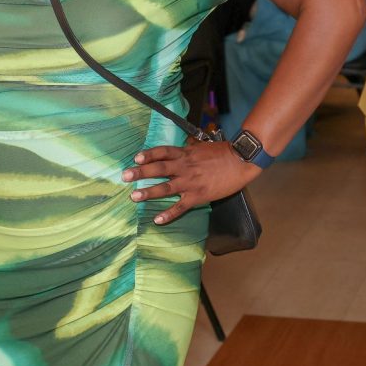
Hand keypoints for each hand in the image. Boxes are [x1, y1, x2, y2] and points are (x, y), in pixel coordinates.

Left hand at [123, 139, 260, 224]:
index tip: (136, 158)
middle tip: (125, 176)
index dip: (148, 154)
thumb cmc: (223, 153)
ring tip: (134, 196)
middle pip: (158, 168)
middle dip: (140, 172)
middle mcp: (184, 167)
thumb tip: (183, 145)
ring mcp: (190, 182)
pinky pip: (180, 207)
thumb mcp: (202, 146)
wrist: (241, 161)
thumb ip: (190, 148)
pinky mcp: (198, 196)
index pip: (162, 151)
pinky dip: (169, 214)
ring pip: (165, 187)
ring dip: (148, 192)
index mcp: (185, 153)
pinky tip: (158, 220)